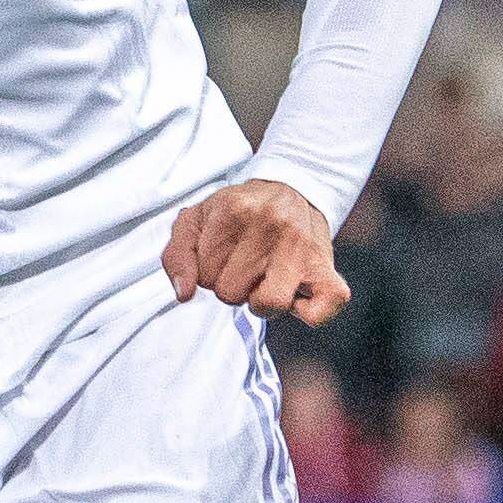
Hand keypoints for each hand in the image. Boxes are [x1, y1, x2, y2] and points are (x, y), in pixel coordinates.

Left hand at [165, 179, 346, 323]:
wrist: (294, 189)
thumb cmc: (240, 211)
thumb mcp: (197, 219)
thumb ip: (177, 255)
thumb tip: (184, 294)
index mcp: (234, 209)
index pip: (201, 275)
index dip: (208, 272)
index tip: (222, 255)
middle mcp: (270, 224)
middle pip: (230, 293)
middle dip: (232, 286)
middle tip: (245, 265)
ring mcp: (301, 246)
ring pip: (267, 305)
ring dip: (261, 301)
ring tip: (265, 280)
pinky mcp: (325, 266)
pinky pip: (321, 308)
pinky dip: (308, 313)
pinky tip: (296, 297)